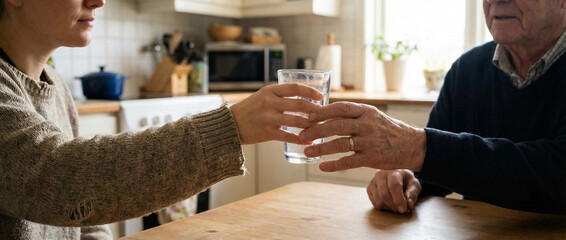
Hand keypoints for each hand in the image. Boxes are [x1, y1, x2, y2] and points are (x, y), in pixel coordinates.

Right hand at [230, 83, 322, 144]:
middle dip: (315, 109)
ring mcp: (269, 118)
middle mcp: (270, 103)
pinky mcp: (268, 132)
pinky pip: (289, 136)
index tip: (320, 96)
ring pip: (297, 120)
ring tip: (319, 127)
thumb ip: (279, 95)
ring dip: (311, 124)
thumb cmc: (249, 110)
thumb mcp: (262, 96)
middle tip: (324, 113)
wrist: (230, 124)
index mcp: (270, 91)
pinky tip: (308, 141)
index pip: (295, 88)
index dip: (310, 91)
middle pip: (300, 104)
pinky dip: (301, 139)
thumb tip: (302, 97)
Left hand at [298, 101, 426, 171]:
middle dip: (315, 130)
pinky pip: (348, 162)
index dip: (322, 112)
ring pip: (339, 144)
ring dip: (320, 148)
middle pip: (336, 125)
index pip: (340, 108)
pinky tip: (322, 166)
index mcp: (365, 111)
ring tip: (307, 151)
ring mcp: (369, 142)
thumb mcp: (372, 115)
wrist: (411, 145)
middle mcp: (367, 124)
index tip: (308, 116)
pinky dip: (333, 165)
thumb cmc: (387, 129)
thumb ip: (352, 114)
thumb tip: (325, 112)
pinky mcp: (372, 158)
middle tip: (301, 135)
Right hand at [366, 169, 420, 213]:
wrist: (397, 175)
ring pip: (379, 201)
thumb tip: (409, 204)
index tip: (403, 210)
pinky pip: (375, 203)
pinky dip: (384, 207)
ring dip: (389, 207)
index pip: (394, 186)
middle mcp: (380, 175)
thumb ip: (412, 194)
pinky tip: (389, 203)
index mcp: (393, 172)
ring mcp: (373, 182)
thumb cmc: (406, 180)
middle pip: (384, 195)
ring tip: (397, 205)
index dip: (398, 199)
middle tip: (402, 210)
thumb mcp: (414, 185)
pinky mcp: (369, 189)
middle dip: (394, 206)